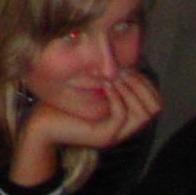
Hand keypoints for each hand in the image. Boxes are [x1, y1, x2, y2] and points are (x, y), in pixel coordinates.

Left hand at [12, 70, 161, 183]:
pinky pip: (121, 116)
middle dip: (140, 84)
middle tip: (121, 72)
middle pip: (155, 108)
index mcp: (124, 117)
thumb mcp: (88, 88)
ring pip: (144, 114)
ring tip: (114, 76)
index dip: (144, 81)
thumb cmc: (61, 103)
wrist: (40, 125)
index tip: (125, 68)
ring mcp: (116, 134)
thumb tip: (119, 58)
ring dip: (131, 90)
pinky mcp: (104, 136)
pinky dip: (116, 97)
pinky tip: (105, 84)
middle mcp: (125, 128)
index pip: (155, 101)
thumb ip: (106, 79)